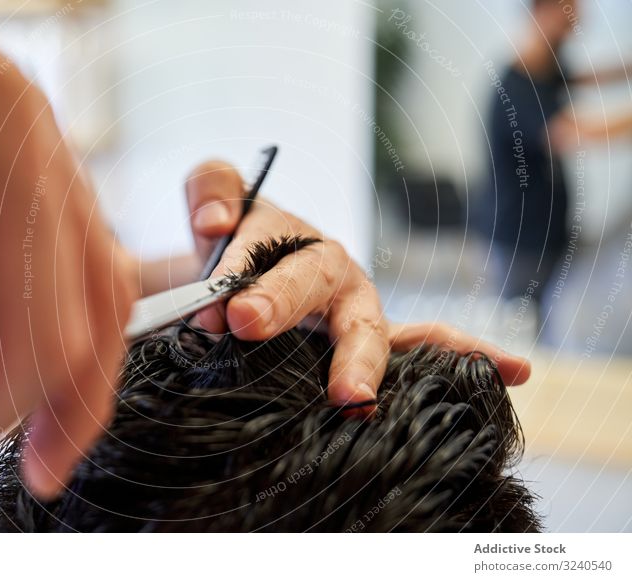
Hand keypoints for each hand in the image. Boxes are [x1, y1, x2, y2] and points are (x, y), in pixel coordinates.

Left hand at [186, 162, 530, 404]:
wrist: (246, 275)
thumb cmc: (239, 242)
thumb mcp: (217, 202)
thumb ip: (212, 190)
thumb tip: (216, 223)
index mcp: (300, 245)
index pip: (274, 258)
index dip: (248, 279)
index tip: (220, 310)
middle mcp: (337, 278)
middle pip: (320, 288)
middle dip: (287, 304)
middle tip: (249, 325)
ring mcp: (358, 314)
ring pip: (374, 332)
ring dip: (363, 361)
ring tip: (353, 397)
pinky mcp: (368, 346)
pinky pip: (424, 348)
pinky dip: (464, 354)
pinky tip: (515, 369)